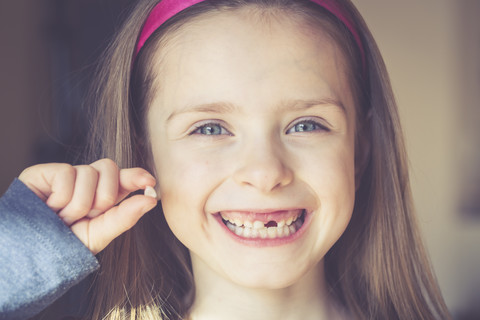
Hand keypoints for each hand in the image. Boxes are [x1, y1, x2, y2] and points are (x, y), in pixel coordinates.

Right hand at [18, 158, 156, 253]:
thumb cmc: (64, 245)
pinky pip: (68, 175)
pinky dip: (61, 199)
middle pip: (109, 167)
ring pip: (89, 173)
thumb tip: (152, 199)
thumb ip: (125, 216)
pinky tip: (49, 208)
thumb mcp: (98, 234)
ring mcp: (67, 175)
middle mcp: (87, 182)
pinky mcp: (46, 172)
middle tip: (86, 216)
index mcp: (102, 195)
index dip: (136, 175)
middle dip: (103, 197)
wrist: (30, 254)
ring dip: (78, 204)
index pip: (123, 178)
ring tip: (62, 217)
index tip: (150, 182)